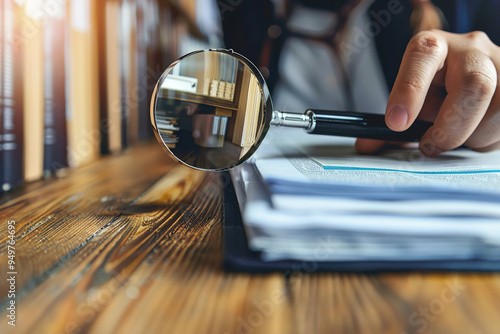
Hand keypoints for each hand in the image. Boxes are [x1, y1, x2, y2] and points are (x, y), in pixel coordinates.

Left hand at [356, 29, 499, 155]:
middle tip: (431, 145)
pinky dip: (490, 138)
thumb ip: (392, 122)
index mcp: (433, 47)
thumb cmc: (434, 90)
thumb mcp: (411, 101)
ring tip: (458, 138)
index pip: (423, 56)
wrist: (466, 75)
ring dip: (474, 137)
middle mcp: (470, 49)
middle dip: (451, 128)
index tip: (396, 123)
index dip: (409, 89)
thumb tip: (366, 144)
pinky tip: (477, 133)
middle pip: (474, 85)